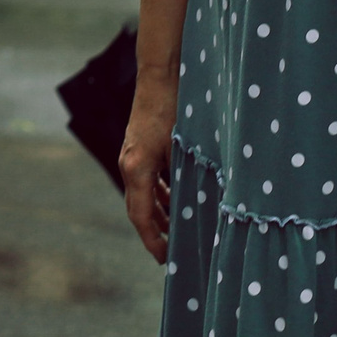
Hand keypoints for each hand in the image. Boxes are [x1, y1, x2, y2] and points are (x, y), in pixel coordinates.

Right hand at [120, 66, 177, 262]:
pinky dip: (160, 194)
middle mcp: (130, 164)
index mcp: (136, 168)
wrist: (162, 76)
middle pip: (139, 208)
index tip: (164, 260)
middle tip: (173, 254)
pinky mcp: (139, 147)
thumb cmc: (177, 110)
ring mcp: (133, 155)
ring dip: (159, 213)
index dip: (152, 241)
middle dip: (155, 232)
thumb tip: (206, 211)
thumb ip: (190, 181)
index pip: (140, 215)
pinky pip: (147, 179)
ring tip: (177, 232)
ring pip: (143, 194)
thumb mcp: (187, 149)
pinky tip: (177, 199)